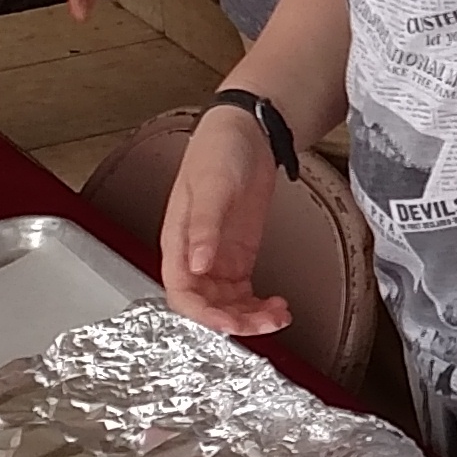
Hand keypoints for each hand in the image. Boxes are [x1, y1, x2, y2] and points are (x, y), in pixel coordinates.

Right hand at [158, 102, 293, 337]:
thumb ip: (204, 227)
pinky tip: (277, 307)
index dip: (202, 314)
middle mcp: (194, 255)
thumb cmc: (219, 151)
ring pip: (226, 305)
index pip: (181, 292)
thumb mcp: (213, 187)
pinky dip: (259, 306)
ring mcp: (217, 258)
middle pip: (205, 305)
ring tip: (279, 316)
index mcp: (177, 240)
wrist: (248, 132)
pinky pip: (243, 294)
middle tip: (267, 324)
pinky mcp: (238, 257)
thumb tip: (196, 264)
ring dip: (250, 318)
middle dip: (234, 321)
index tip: (229, 323)